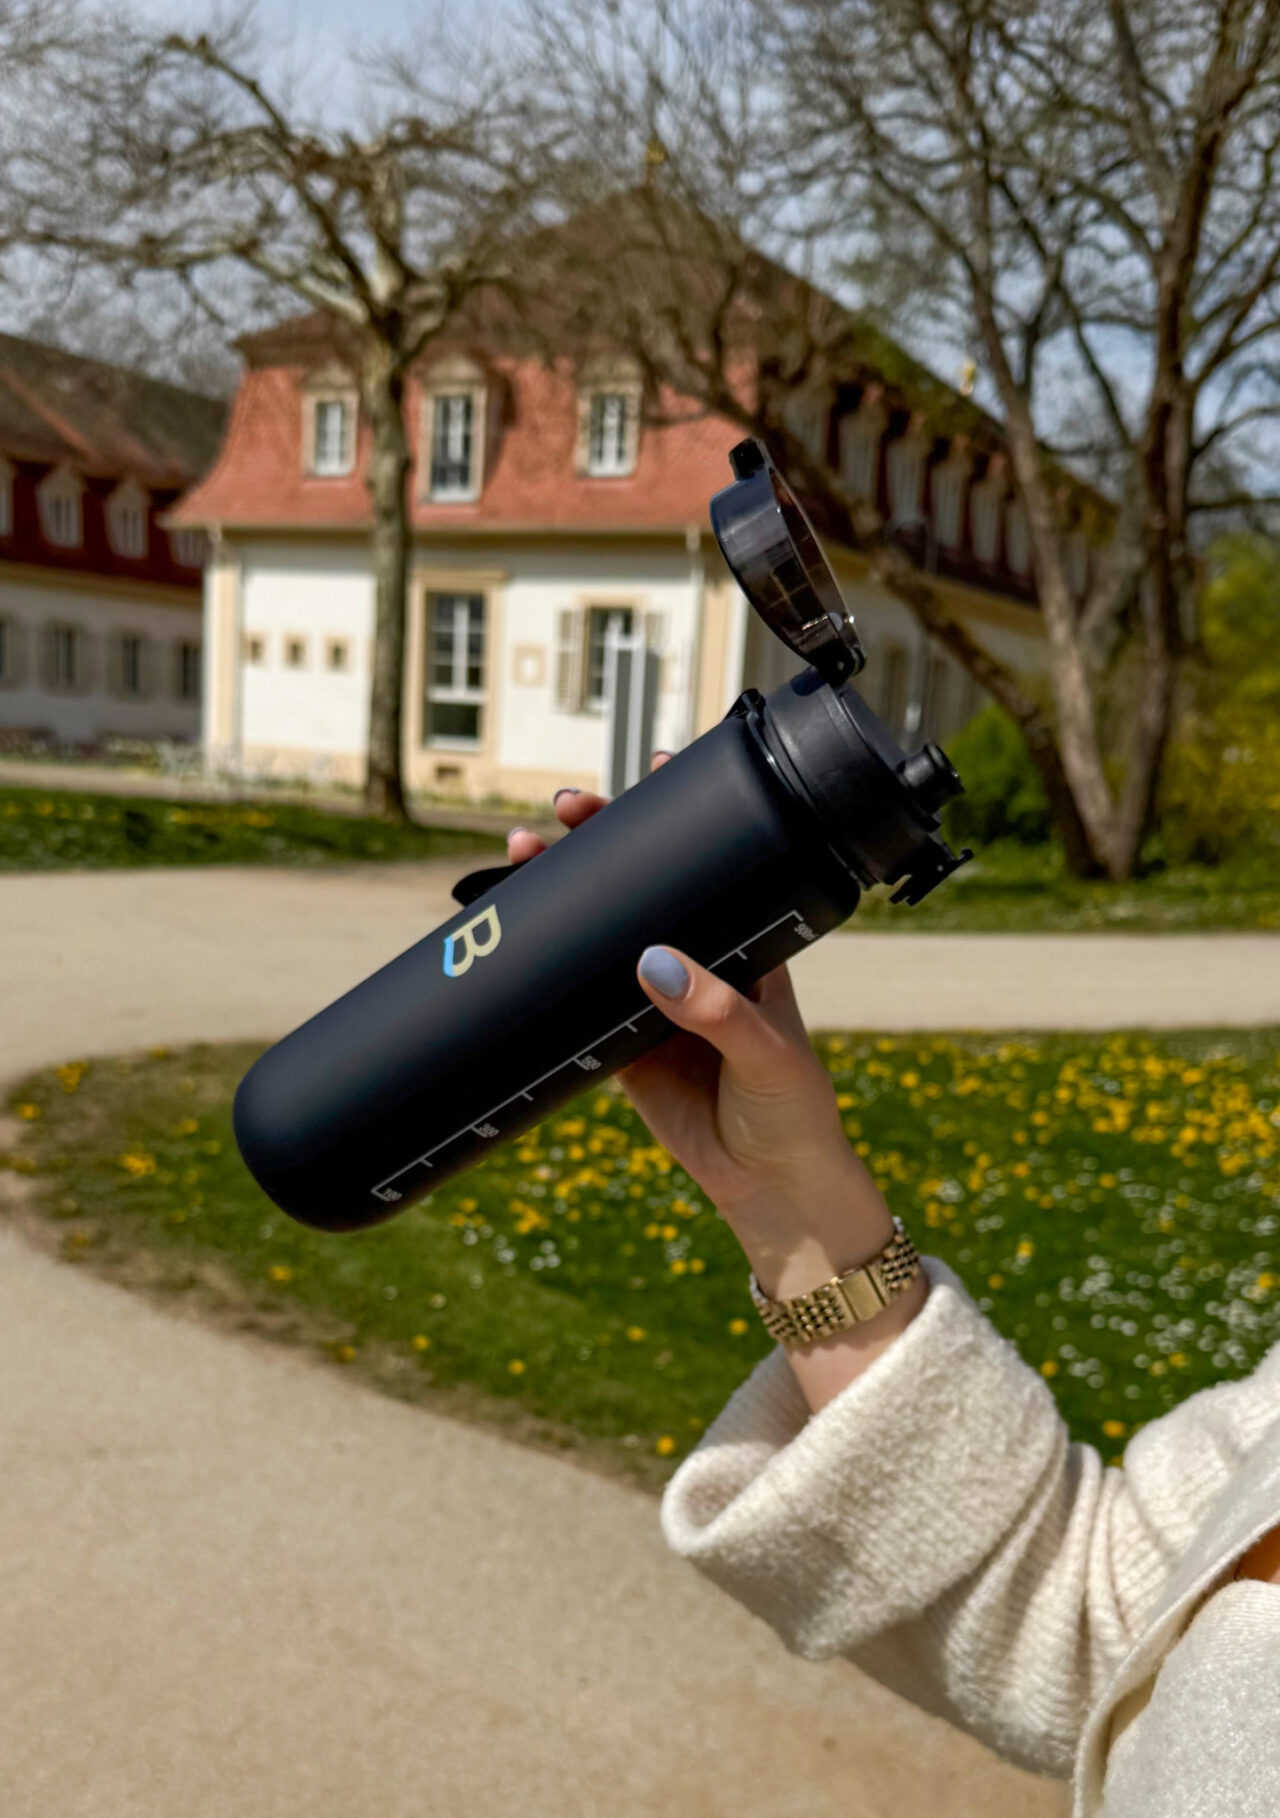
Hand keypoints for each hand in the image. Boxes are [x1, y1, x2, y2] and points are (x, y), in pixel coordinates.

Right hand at [507, 763, 896, 1299]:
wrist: (770, 1188)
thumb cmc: (795, 1111)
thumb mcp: (769, 1055)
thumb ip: (717, 1012)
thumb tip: (652, 964)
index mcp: (748, 947)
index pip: (714, 867)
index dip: (682, 817)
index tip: (655, 770)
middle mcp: (696, 962)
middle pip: (641, 887)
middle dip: (599, 843)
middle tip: (564, 810)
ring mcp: (652, 1000)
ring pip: (598, 932)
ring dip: (561, 893)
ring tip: (521, 853)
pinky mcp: (618, 1045)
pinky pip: (574, 998)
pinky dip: (542, 964)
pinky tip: (512, 930)